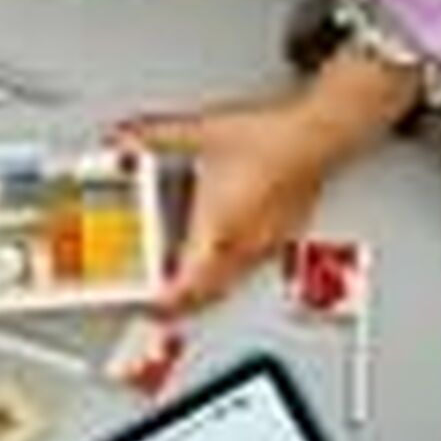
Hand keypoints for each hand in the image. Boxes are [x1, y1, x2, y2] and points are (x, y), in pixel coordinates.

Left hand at [114, 95, 346, 313]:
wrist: (317, 135)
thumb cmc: (269, 139)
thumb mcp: (199, 134)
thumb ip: (154, 135)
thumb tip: (123, 139)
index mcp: (216, 230)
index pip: (185, 287)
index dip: (163, 304)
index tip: (147, 306)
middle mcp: (241, 245)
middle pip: (206, 295)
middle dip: (180, 305)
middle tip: (158, 306)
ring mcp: (263, 244)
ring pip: (228, 286)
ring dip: (203, 293)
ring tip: (181, 289)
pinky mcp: (279, 236)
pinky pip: (247, 269)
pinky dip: (225, 275)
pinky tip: (217, 262)